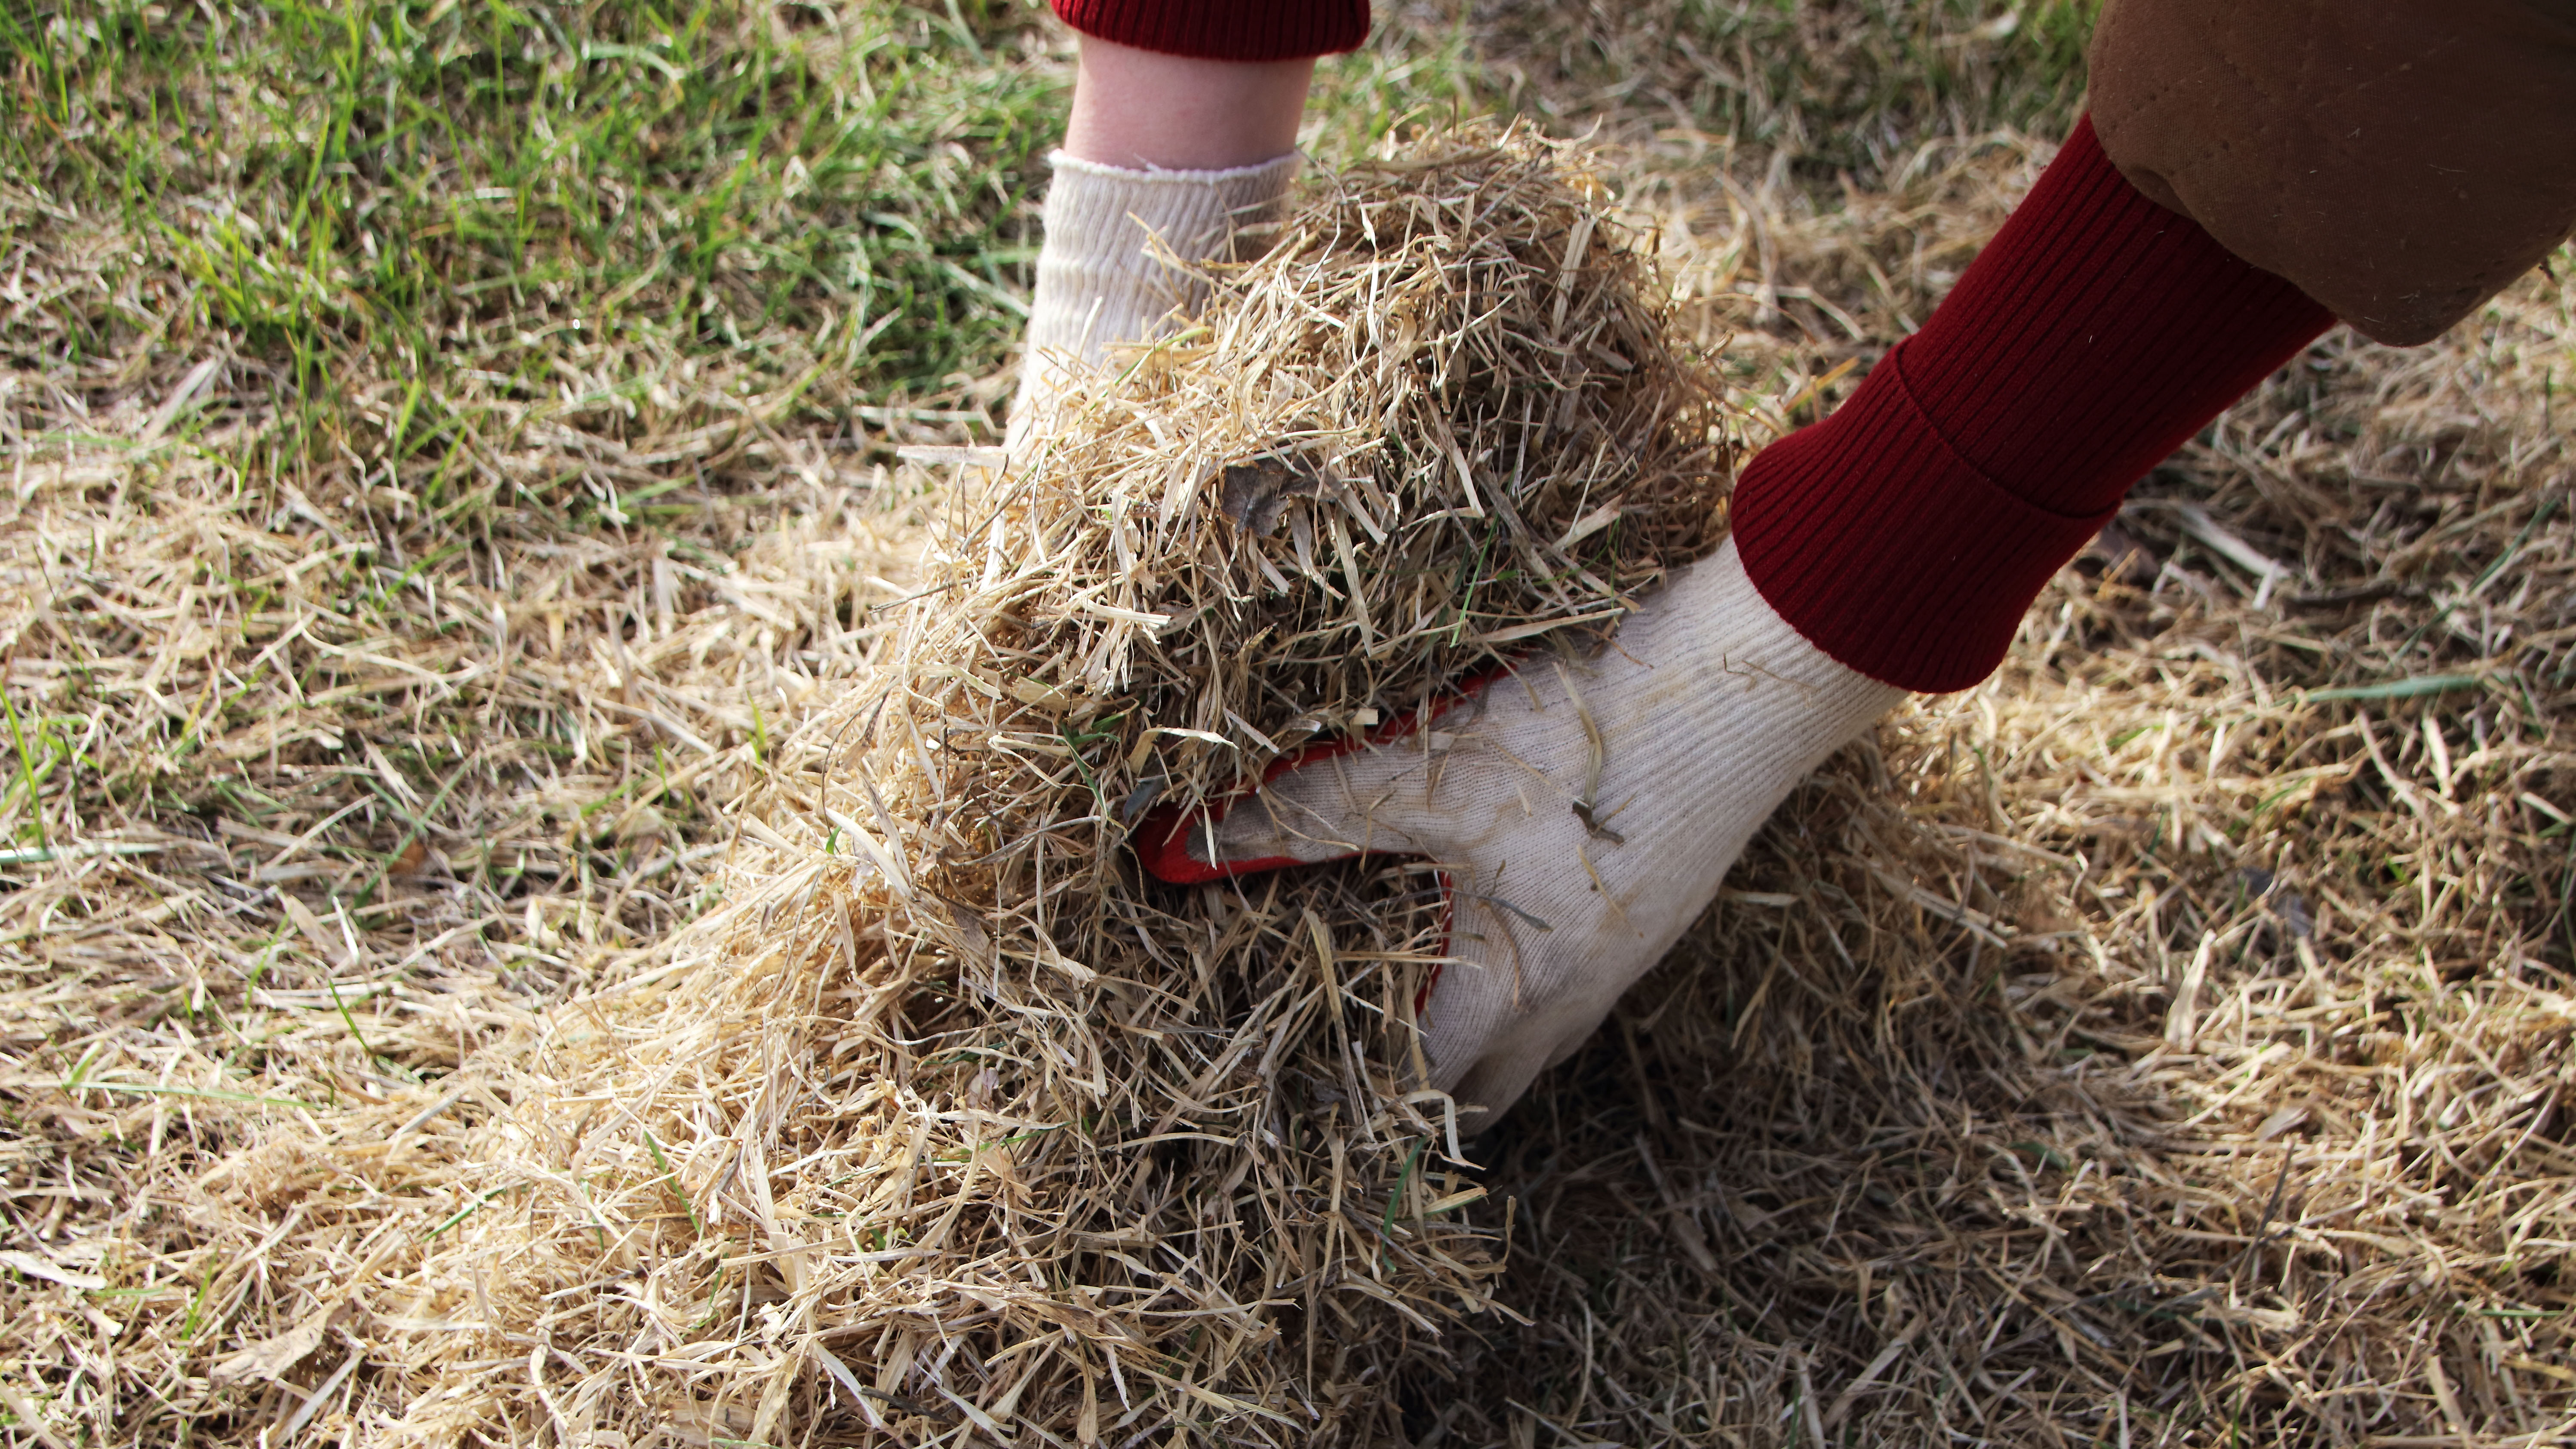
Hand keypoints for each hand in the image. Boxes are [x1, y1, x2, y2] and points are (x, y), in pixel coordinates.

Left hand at [1139, 538, 1904, 1121]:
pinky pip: (1577, 981)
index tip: (1303, 1092)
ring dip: (1473, 1029)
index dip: (1360, 1100)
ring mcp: (1629, 957)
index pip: (1424, 1092)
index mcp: (1517, 987)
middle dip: (1420, 1089)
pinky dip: (1522, 975)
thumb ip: (1316, 807)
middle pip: (1487, 1087)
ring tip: (1403, 998)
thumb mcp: (1433, 769)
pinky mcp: (1656, 908)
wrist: (1744, 683)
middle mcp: (1578, 997)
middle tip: (1344, 1058)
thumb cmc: (1590, 735)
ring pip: (1536, 1035)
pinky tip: (1494, 920)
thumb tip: (1202, 836)